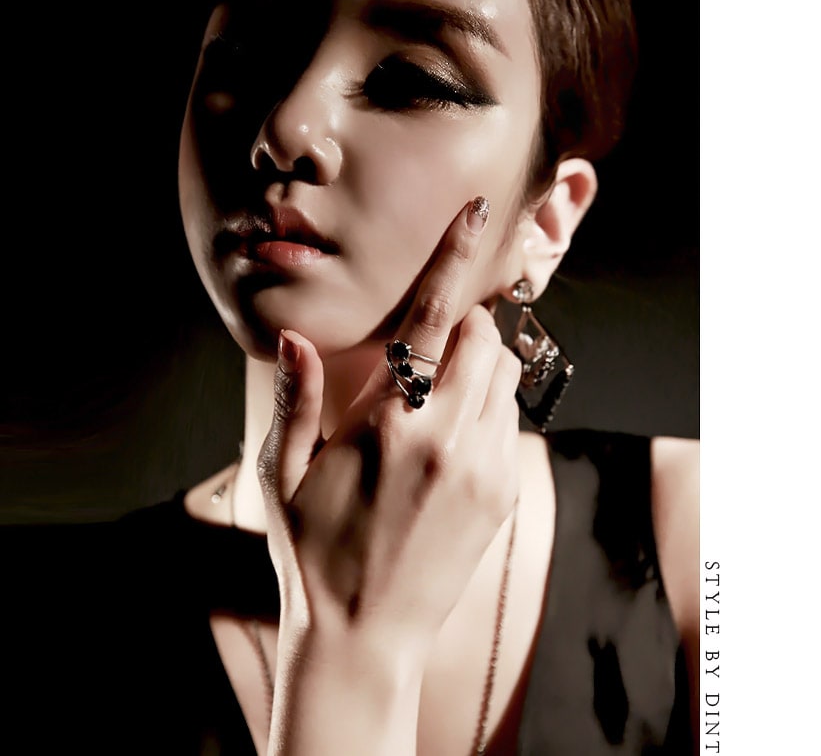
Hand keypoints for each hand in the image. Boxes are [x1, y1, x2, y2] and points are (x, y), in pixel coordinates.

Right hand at [256, 195, 521, 667]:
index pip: (432, 318)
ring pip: (505, 380)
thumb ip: (297, 399)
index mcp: (391, 423)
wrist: (364, 637)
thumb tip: (293, 337)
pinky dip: (489, 414)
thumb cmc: (312, 553)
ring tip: (434, 408)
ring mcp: (484, 468)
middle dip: (464, 330)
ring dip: (479, 371)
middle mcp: (448, 438)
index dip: (454, 257)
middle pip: (485, 339)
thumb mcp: (282, 475)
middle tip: (427, 356)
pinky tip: (449, 447)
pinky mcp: (503, 494)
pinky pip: (511, 424)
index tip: (477, 211)